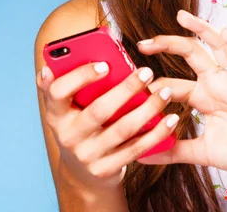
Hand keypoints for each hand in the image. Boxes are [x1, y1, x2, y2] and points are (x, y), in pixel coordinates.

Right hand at [37, 62, 178, 189]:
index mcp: (55, 113)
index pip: (58, 92)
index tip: (104, 64)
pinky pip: (135, 149)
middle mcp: (67, 135)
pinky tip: (170, 119)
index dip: (80, 77)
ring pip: (122, 129)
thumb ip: (71, 81)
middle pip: (98, 110)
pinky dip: (155, 133)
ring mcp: (87, 155)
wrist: (81, 172)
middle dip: (126, 89)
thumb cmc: (79, 122)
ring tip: (165, 92)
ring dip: (147, 109)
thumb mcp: (68, 105)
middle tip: (147, 71)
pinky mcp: (106, 169)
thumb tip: (79, 54)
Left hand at [136, 10, 226, 175]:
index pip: (174, 83)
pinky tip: (226, 33)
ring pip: (217, 47)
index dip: (155, 85)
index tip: (132, 85)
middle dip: (167, 44)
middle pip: (190, 54)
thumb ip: (175, 151)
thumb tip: (143, 156)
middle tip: (143, 43)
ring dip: (201, 29)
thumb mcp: (204, 152)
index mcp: (204, 96)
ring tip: (182, 15)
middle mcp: (217, 82)